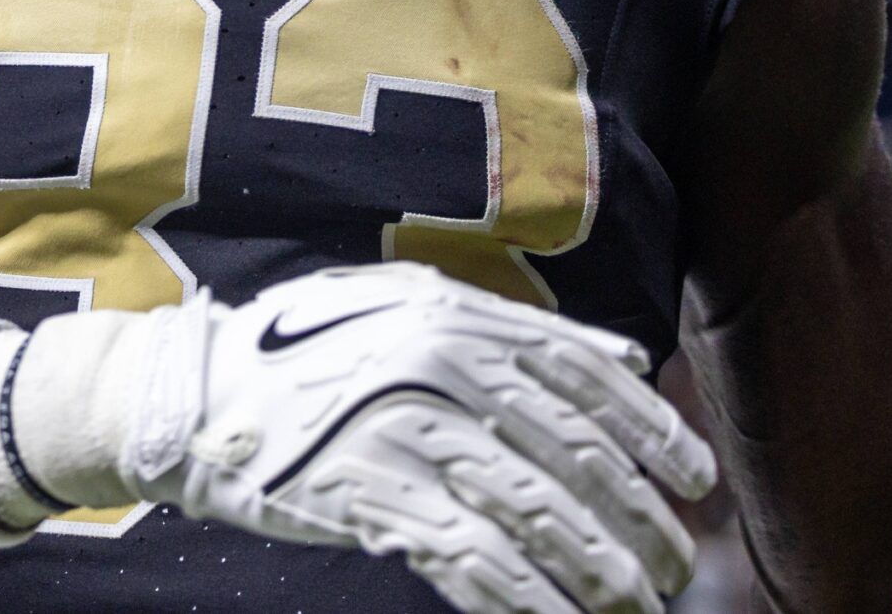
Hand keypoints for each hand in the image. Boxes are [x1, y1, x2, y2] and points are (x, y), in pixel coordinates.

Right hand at [140, 265, 713, 612]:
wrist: (196, 395)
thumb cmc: (307, 351)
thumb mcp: (407, 307)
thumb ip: (512, 328)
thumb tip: (628, 359)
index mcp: (457, 316)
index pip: (585, 375)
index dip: (654, 432)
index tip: (696, 482)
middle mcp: (441, 366)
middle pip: (575, 454)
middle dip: (640, 518)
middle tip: (673, 563)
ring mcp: (407, 432)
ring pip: (539, 514)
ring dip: (602, 571)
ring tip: (637, 604)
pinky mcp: (375, 496)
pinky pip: (476, 561)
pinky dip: (529, 601)